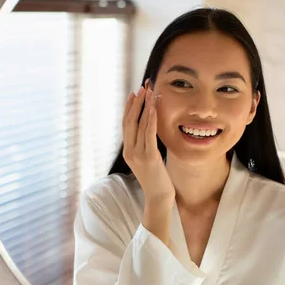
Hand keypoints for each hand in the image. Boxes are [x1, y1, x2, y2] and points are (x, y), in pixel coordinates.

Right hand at [122, 81, 174, 204]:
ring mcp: (138, 155)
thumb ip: (145, 146)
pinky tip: (153, 108)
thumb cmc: (156, 178)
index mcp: (128, 151)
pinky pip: (148, 134)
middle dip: (136, 103)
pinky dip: (150, 120)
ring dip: (144, 106)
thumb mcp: (148, 159)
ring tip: (149, 92)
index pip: (126, 125)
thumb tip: (149, 130)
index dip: (129, 108)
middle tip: (142, 87)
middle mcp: (129, 151)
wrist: (158, 197)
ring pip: (138, 125)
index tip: (134, 94)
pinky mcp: (149, 158)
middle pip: (130, 122)